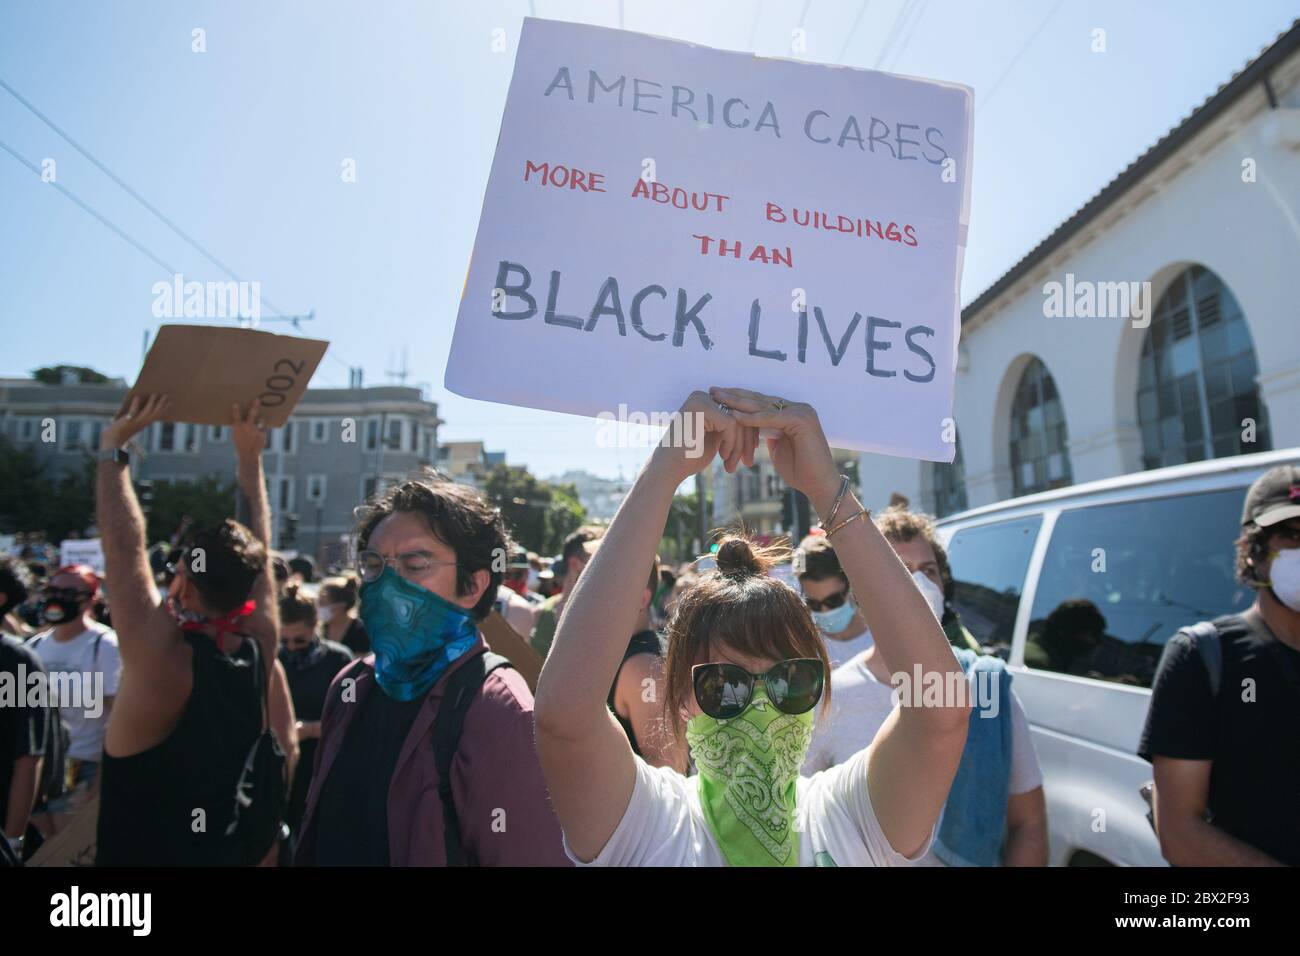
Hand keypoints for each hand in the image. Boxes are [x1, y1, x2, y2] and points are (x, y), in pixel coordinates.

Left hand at [101, 394, 170, 449]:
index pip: (158, 415)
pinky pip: (133, 411)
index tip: (170, 402)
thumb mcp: (133, 423)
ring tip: (155, 394)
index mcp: (145, 424)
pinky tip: (137, 397)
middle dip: (161, 403)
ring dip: (152, 402)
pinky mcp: (128, 420)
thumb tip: (139, 401)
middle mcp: (143, 423)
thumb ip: (137, 416)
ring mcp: (136, 422)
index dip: (164, 409)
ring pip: (148, 411)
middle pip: (155, 412)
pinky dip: (135, 404)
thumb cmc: (122, 430)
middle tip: (165, 395)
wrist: (113, 439)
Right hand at [231, 399, 266, 463]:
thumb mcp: (236, 434)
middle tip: (257, 400)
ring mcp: (255, 431)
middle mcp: (247, 428)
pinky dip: (262, 429)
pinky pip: (263, 427)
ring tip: (257, 427)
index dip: (236, 410)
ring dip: (260, 421)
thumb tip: (243, 415)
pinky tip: (258, 434)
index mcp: (237, 427)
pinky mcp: (262, 433)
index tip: (236, 404)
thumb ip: (239, 425)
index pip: (236, 416)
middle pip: (251, 414)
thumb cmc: (241, 443)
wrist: (248, 454)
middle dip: (254, 407)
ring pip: (260, 420)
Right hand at [651, 390, 758, 484]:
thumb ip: (729, 427)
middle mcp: (703, 396)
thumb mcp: (715, 437)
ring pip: (738, 421)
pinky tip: (723, 457)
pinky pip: (731, 425)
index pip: (736, 414)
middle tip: (748, 463)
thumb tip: (755, 425)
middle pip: (739, 415)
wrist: (669, 468)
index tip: (747, 455)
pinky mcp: (703, 409)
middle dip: (745, 442)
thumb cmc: (690, 457)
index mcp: (705, 401)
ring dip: (739, 446)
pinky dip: (731, 444)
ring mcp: (702, 400)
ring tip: (733, 465)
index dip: (747, 435)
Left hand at [709, 386, 839, 511]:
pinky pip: (771, 418)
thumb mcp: (777, 446)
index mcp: (791, 412)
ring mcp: (801, 411)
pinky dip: (752, 418)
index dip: (738, 398)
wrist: (818, 484)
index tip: (718, 396)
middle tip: (714, 390)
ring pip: (763, 406)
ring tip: (719, 399)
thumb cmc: (799, 469)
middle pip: (760, 400)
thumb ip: (767, 432)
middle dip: (735, 395)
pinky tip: (734, 416)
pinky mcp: (801, 420)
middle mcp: (797, 408)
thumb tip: (750, 426)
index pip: (761, 402)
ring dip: (739, 403)